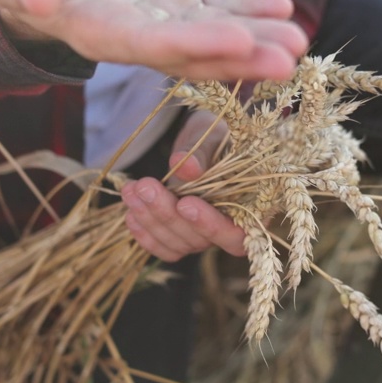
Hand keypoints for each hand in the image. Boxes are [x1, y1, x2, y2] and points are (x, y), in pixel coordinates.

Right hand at [0, 0, 306, 80]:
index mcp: (103, 34)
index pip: (154, 46)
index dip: (196, 45)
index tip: (237, 42)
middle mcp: (142, 38)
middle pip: (198, 52)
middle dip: (243, 58)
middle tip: (289, 60)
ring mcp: (166, 20)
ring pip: (218, 33)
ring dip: (260, 37)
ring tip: (300, 39)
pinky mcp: (179, 0)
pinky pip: (220, 6)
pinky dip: (251, 7)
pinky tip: (283, 4)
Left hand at [120, 110, 244, 261]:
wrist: (205, 140)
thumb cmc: (216, 135)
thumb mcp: (211, 135)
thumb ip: (201, 152)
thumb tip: (185, 167)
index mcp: (252, 208)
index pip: (236, 235)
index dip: (211, 225)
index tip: (185, 203)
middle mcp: (230, 229)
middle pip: (200, 240)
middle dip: (168, 214)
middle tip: (145, 186)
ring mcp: (205, 237)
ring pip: (178, 244)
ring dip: (151, 220)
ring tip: (131, 190)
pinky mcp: (183, 238)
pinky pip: (164, 247)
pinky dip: (145, 234)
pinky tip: (130, 213)